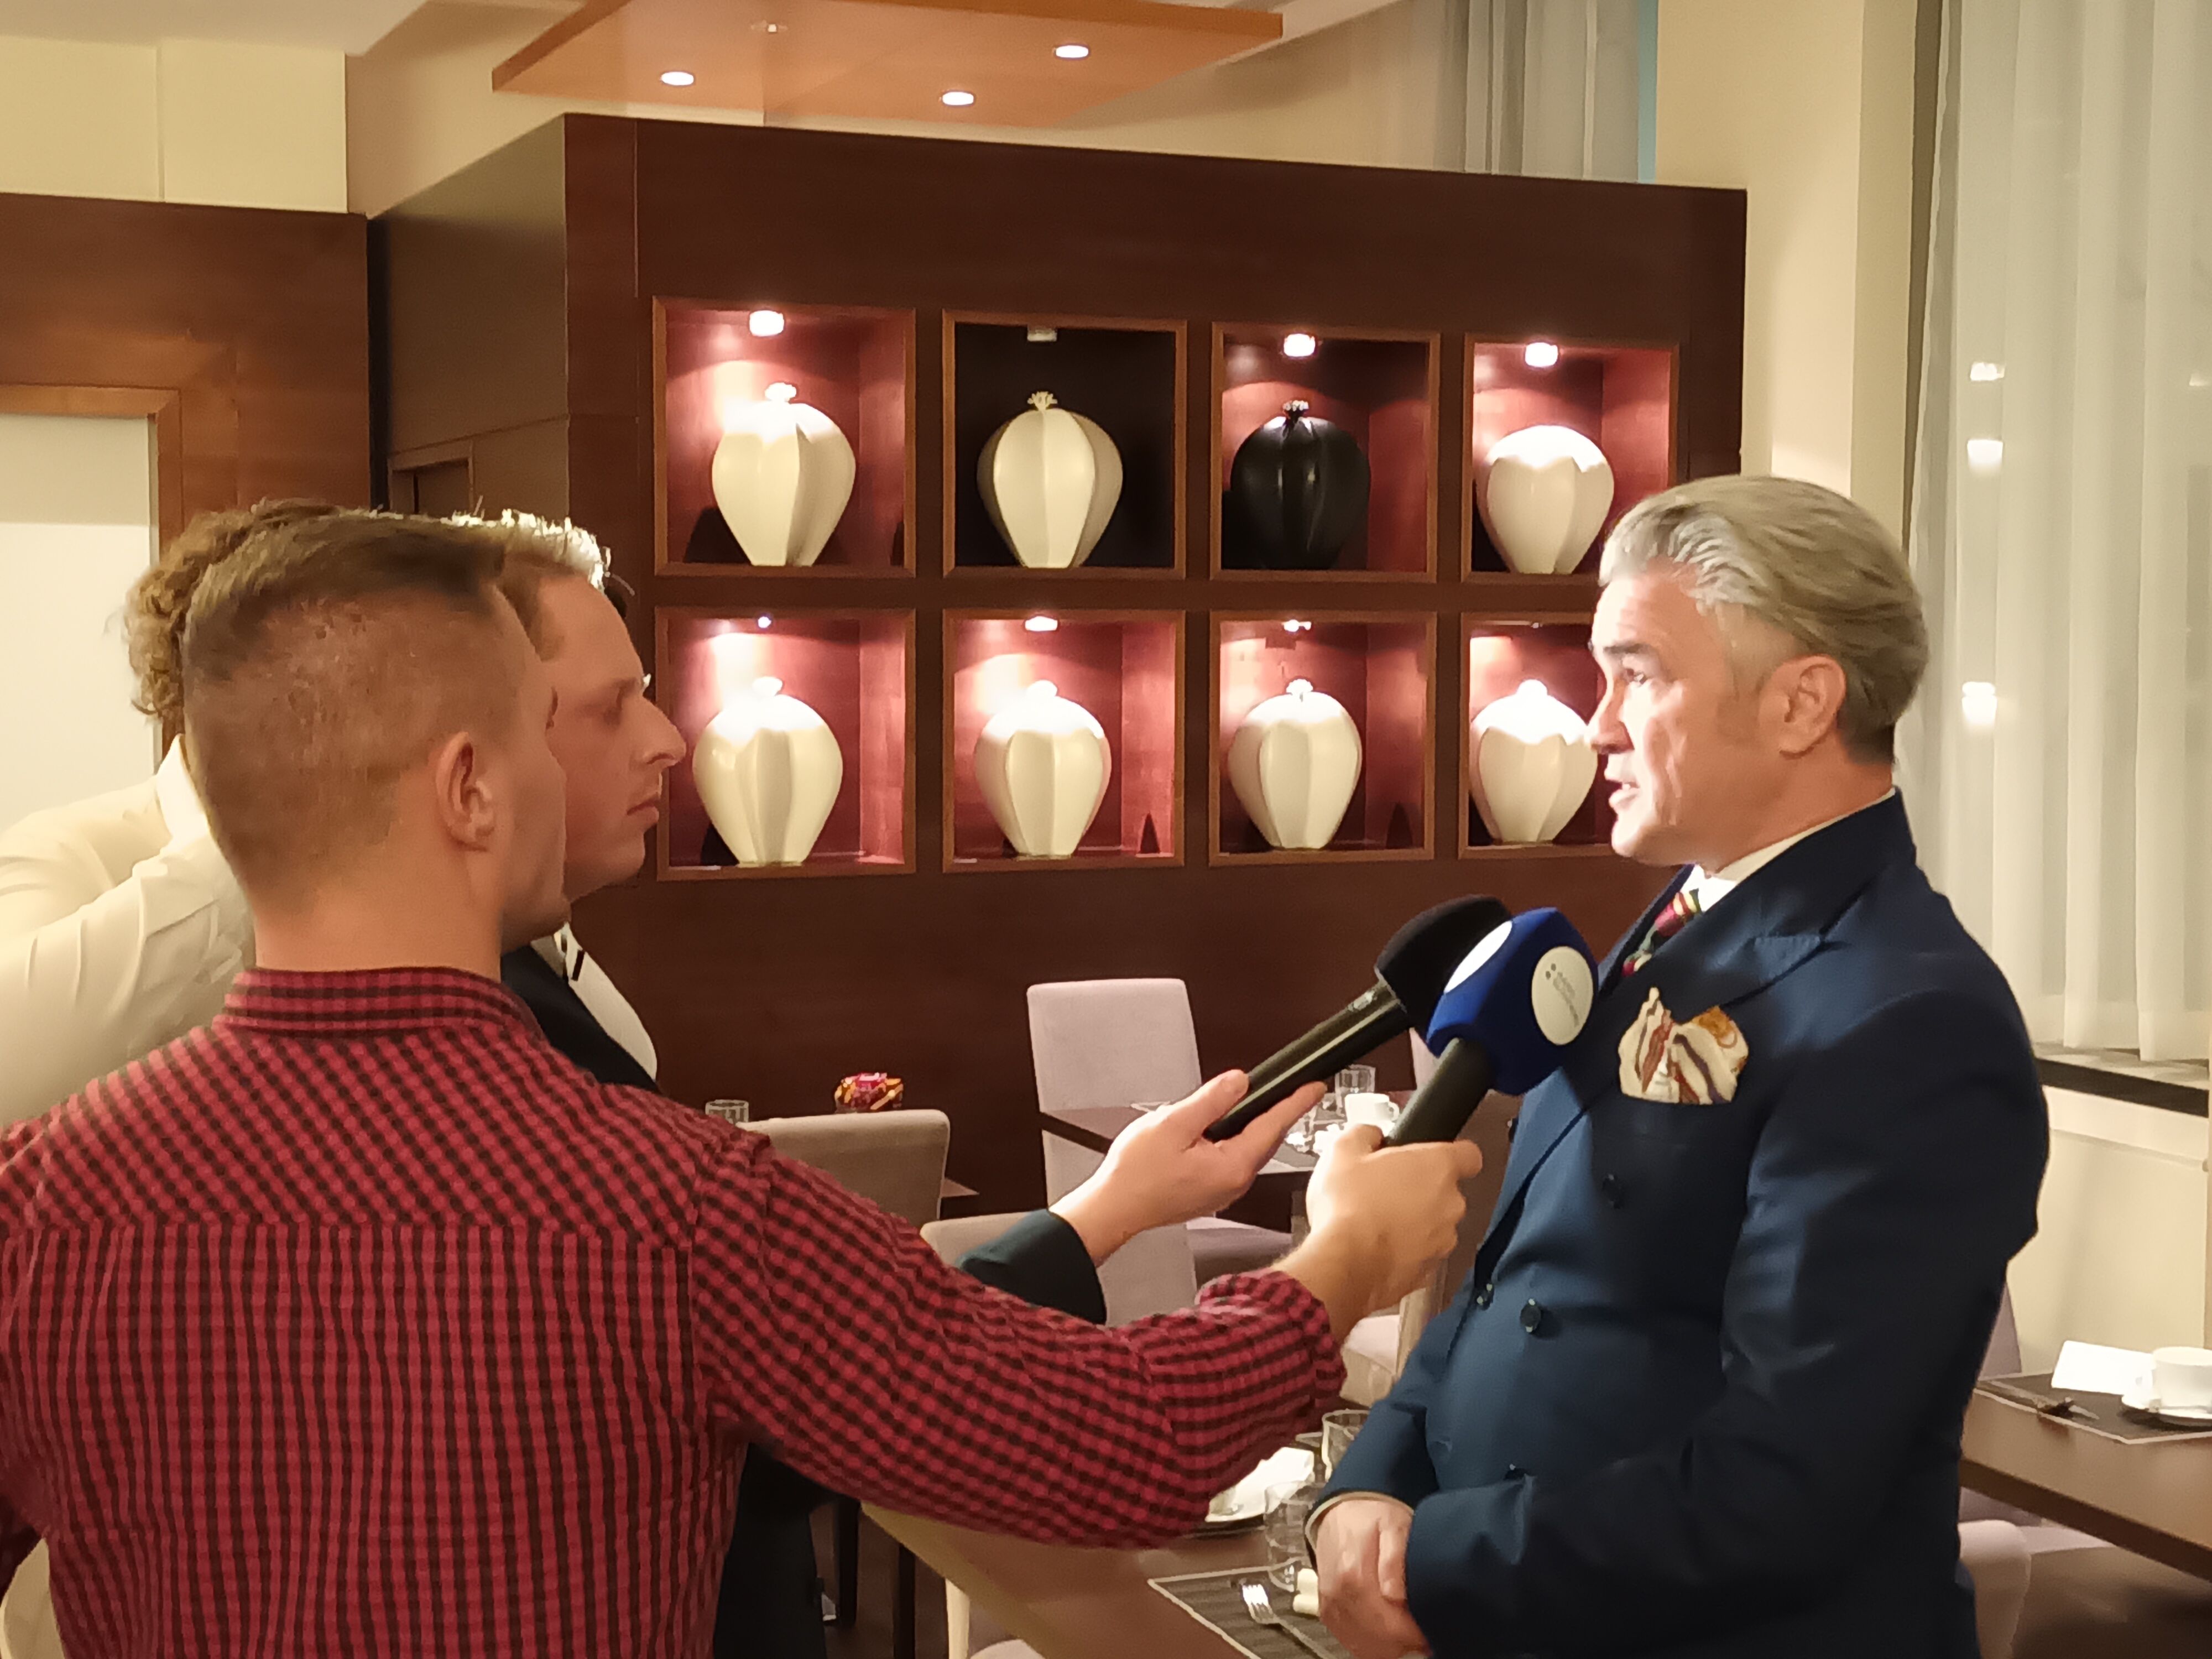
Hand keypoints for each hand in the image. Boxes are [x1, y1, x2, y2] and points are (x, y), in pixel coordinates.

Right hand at [1051, 1072, 1319, 1264]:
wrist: (1116, 1207)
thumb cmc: (1137, 1175)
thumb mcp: (1173, 1123)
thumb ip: (1210, 1101)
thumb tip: (1238, 1083)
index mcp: (1232, 1166)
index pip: (1274, 1126)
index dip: (1296, 1102)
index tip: (1314, 1087)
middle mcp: (1234, 1182)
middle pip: (1265, 1138)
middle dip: (1275, 1111)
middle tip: (1290, 1088)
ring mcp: (1224, 1190)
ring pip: (1248, 1149)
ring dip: (1251, 1125)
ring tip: (1248, 1103)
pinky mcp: (1212, 1192)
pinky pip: (1233, 1159)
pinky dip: (1234, 1140)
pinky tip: (1219, 1129)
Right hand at [1280, 1126, 1479, 1337]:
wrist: (1344, 1267)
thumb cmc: (1348, 1209)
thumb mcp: (1343, 1151)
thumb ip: (1365, 1134)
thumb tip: (1369, 1136)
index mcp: (1438, 1167)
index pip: (1469, 1154)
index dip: (1451, 1154)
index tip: (1432, 1156)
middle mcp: (1450, 1204)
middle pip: (1445, 1191)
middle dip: (1419, 1189)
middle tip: (1384, 1188)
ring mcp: (1443, 1240)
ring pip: (1434, 1224)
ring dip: (1413, 1221)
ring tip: (1374, 1220)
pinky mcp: (1429, 1270)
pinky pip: (1422, 1252)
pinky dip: (1404, 1249)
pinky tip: (1375, 1245)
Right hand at [1317, 1497, 1427, 1658]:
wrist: (1342, 1512)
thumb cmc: (1372, 1518)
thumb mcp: (1393, 1525)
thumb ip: (1394, 1558)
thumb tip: (1395, 1594)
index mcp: (1353, 1576)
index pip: (1388, 1625)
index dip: (1413, 1635)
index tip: (1429, 1631)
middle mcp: (1337, 1595)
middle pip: (1376, 1640)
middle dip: (1404, 1642)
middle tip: (1422, 1631)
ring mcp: (1331, 1606)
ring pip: (1363, 1646)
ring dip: (1388, 1645)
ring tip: (1407, 1629)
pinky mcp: (1328, 1613)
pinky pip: (1350, 1642)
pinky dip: (1371, 1644)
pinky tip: (1387, 1631)